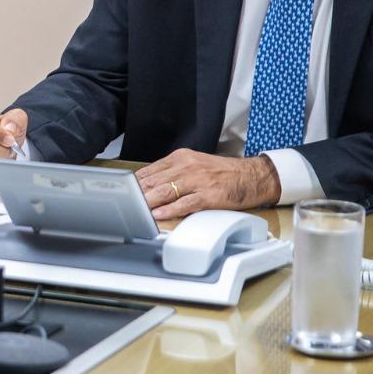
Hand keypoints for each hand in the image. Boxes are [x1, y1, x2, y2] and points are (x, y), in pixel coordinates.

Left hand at [135, 149, 280, 219]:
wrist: (252, 176)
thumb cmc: (222, 173)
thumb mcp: (194, 165)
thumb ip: (172, 173)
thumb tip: (148, 185)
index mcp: (180, 158)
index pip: (149, 171)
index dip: (133, 184)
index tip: (121, 193)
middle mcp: (187, 166)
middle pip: (154, 181)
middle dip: (136, 195)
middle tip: (122, 205)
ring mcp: (197, 181)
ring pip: (165, 192)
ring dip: (148, 203)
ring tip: (134, 211)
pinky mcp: (208, 195)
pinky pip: (184, 204)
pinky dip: (169, 210)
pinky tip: (159, 215)